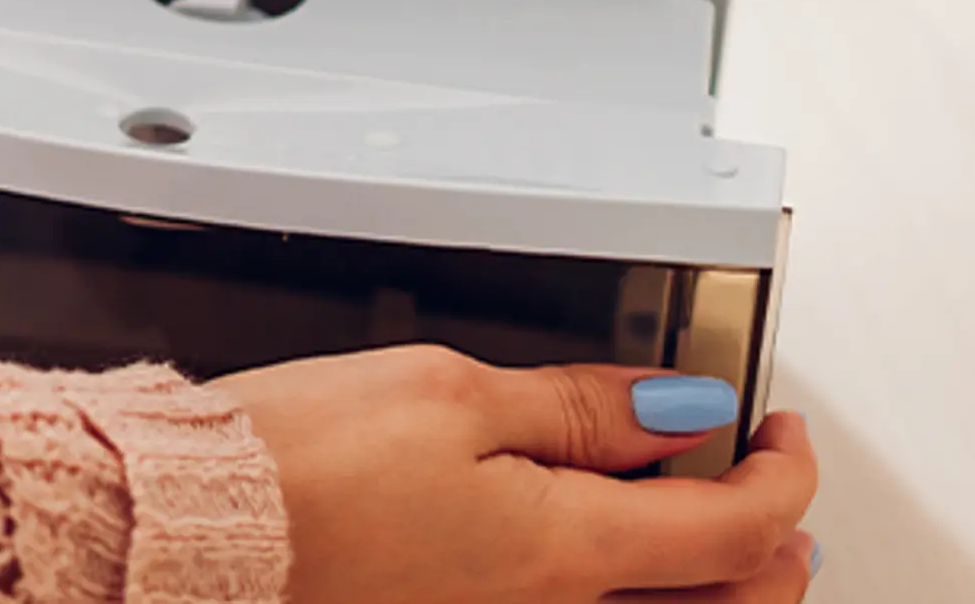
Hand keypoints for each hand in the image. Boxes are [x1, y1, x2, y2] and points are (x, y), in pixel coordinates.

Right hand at [216, 348, 820, 603]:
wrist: (192, 532)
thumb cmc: (295, 468)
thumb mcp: (448, 390)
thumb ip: (576, 404)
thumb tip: (677, 407)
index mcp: (564, 552)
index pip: (740, 527)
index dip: (782, 470)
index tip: (777, 428)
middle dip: (772, 545)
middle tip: (771, 488)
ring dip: (713, 586)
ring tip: (719, 540)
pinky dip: (628, 598)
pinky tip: (599, 562)